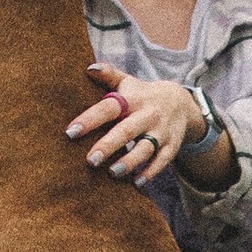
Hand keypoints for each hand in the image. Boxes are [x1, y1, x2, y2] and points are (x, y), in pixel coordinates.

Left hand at [67, 61, 212, 182]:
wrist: (181, 102)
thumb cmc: (142, 94)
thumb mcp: (127, 82)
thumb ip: (109, 75)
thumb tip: (88, 68)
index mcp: (133, 99)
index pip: (109, 108)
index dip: (89, 119)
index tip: (70, 132)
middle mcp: (148, 114)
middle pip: (127, 131)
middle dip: (108, 146)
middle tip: (90, 160)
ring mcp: (161, 131)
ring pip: (145, 148)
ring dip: (129, 162)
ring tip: (112, 173)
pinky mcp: (172, 145)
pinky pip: (163, 160)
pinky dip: (151, 172)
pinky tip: (137, 183)